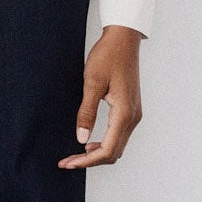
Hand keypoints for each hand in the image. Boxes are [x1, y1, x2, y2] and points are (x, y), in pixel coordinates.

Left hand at [58, 25, 144, 167]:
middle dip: (90, 160)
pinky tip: (89, 141)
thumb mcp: (91, 83)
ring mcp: (134, 114)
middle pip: (113, 153)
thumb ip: (86, 112)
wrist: (123, 39)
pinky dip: (104, 143)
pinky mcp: (131, 109)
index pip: (106, 149)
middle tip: (67, 161)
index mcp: (124, 113)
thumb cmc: (107, 56)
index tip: (67, 162)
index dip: (86, 160)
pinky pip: (119, 135)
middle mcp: (133, 117)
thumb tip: (81, 139)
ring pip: (117, 146)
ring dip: (97, 154)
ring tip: (75, 154)